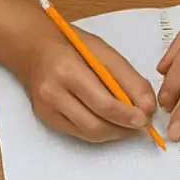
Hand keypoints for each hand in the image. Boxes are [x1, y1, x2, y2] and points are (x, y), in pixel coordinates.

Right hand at [0, 0, 156, 142]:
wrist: (31, 46)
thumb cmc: (70, 45)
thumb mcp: (104, 52)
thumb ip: (129, 78)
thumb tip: (148, 106)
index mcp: (68, 70)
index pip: (105, 104)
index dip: (130, 116)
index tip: (147, 118)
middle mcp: (53, 92)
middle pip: (97, 125)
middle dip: (126, 129)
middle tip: (142, 124)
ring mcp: (46, 108)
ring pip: (90, 134)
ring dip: (116, 133)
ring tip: (130, 123)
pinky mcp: (45, 117)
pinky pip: (79, 134)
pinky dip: (100, 131)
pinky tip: (110, 122)